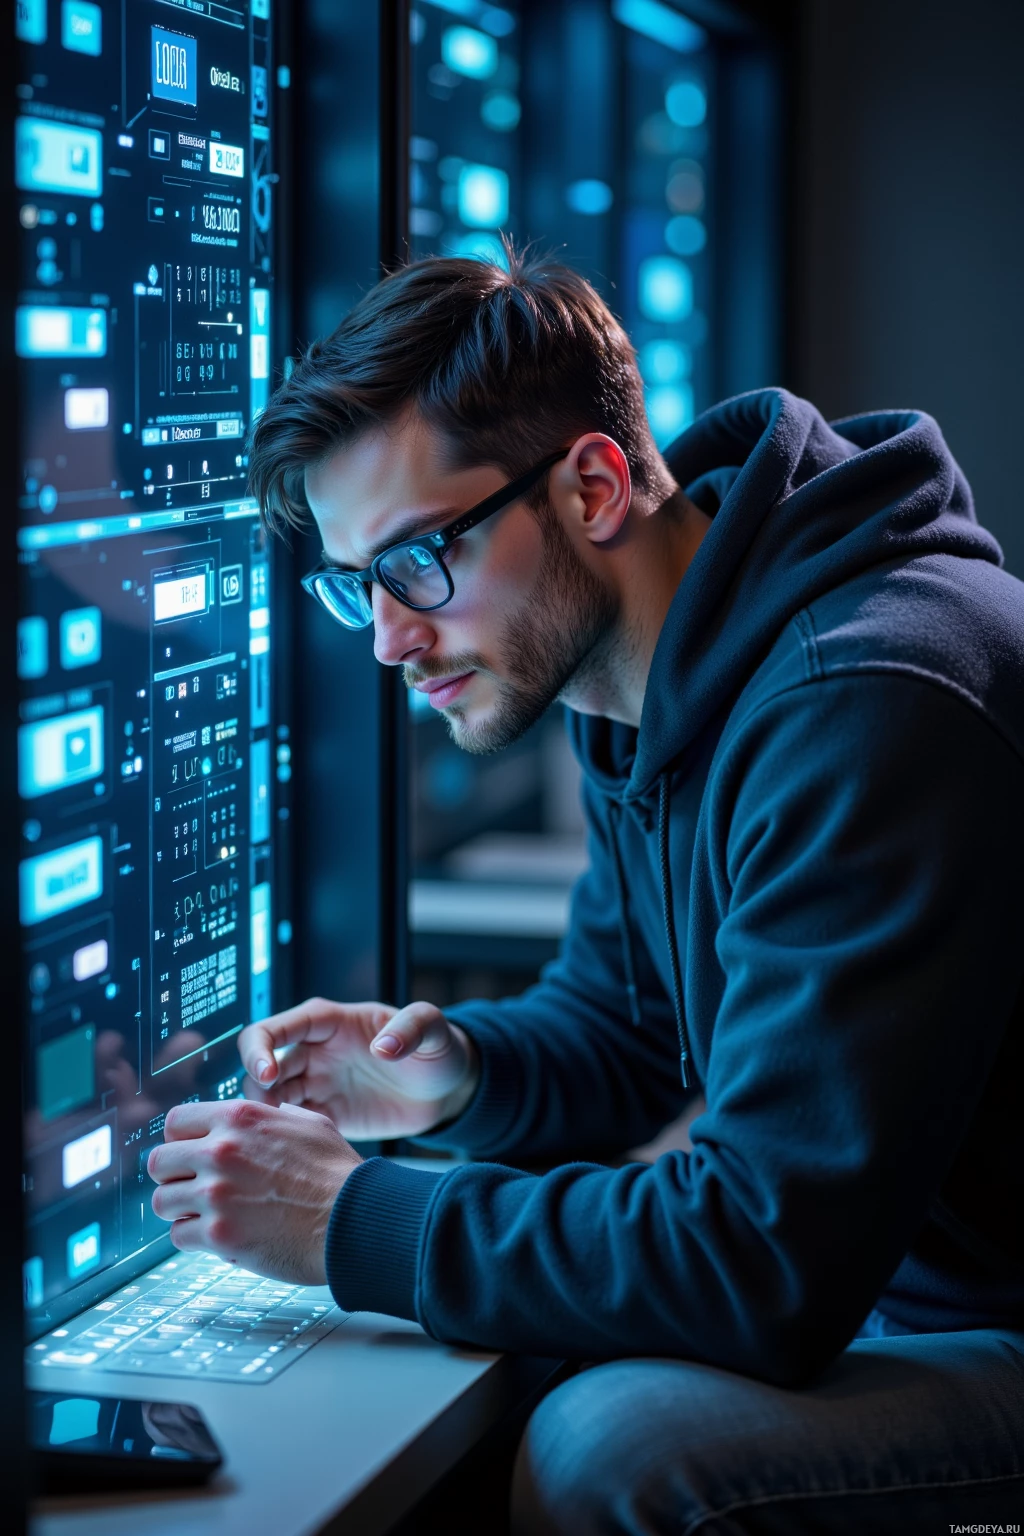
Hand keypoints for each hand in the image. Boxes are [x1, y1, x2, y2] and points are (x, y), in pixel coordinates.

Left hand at [147, 1099, 358, 1283]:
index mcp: (241, 1117)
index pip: (176, 1121)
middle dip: (174, 1177)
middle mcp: (221, 1150)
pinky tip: (219, 1237)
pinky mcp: (218, 1234)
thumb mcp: (311, 1124)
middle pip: (159, 1161)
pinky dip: (195, 1240)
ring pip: (163, 1202)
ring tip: (205, 1216)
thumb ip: (278, 1116)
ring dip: (181, 1211)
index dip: (181, 1140)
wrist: (355, 1220)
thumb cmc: (339, 1175)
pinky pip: (179, 1236)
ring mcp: (216, 1193)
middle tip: (193, 1188)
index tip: (190, 1155)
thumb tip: (269, 1113)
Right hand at [237, 997, 478, 1139]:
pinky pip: (290, 1127)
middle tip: (265, 1118)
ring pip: (268, 1100)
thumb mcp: (433, 1030)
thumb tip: (383, 1046)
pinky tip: (291, 1154)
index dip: (260, 1049)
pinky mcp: (326, 1118)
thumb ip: (411, 1028)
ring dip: (263, 1117)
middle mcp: (314, 1053)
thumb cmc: (438, 1050)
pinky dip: (282, 1138)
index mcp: (328, 1023)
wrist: (447, 1092)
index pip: (273, 1029)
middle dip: (254, 1091)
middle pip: (260, 1067)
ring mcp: (317, 1086)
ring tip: (274, 1140)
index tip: (267, 1075)